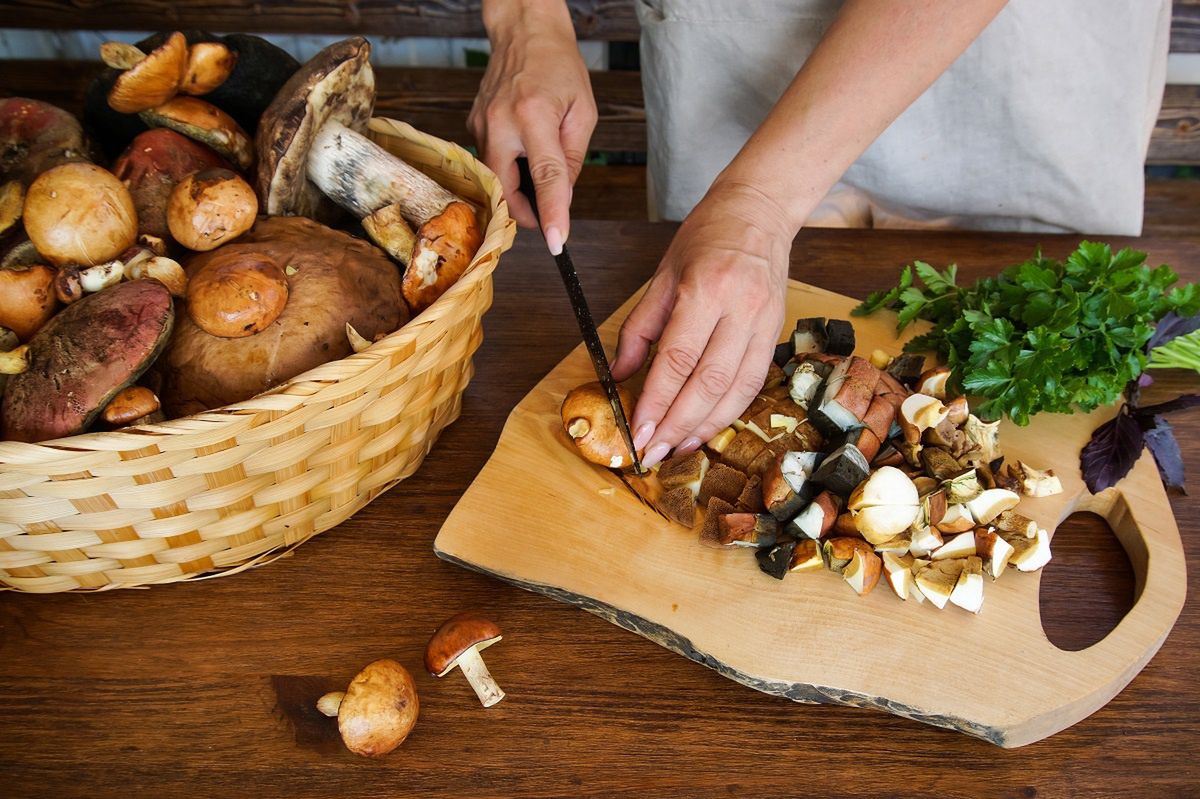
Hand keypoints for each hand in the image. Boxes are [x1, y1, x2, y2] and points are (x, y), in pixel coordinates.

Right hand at [470, 1, 596, 253]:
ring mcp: (480, 124)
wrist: (524, 31)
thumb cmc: (559, 67)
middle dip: (527, 211)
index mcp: (533, 115)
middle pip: (508, 188)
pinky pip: (491, 161)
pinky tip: (523, 147)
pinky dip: (510, 166)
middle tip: (548, 214)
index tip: (558, 243)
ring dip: (519, 186)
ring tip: (538, 166)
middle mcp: (500, 122)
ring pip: (497, 179)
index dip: (553, 214)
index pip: (546, 177)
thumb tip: (563, 197)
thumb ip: (572, 159)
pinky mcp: (472, 126)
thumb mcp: (583, 112)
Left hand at [611, 182, 792, 468]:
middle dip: (678, 425)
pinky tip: (707, 428)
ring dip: (705, 427)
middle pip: (708, 383)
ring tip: (677, 448)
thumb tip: (618, 376)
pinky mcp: (776, 333)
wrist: (760, 211)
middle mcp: (739, 309)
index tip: (638, 431)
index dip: (657, 402)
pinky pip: (753, 383)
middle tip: (653, 452)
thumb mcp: (661, 275)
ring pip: (735, 390)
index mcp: (705, 289)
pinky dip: (728, 411)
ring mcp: (763, 323)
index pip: (677, 359)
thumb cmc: (706, 237)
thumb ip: (639, 328)